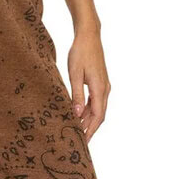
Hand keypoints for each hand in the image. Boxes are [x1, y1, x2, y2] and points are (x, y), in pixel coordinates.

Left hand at [67, 26, 110, 141]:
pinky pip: (95, 101)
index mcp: (99, 89)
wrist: (89, 36)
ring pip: (97, 109)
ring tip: (77, 130)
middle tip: (80, 141)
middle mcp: (105, 90)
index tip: (84, 142)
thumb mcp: (74, 74)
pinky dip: (88, 110)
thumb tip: (76, 114)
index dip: (90, 130)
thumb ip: (76, 95)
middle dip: (90, 129)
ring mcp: (103, 86)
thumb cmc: (80, 53)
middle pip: (99, 115)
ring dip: (88, 120)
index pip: (97, 117)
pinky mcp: (100, 82)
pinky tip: (78, 114)